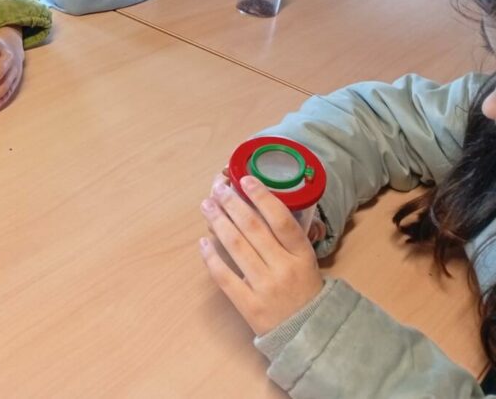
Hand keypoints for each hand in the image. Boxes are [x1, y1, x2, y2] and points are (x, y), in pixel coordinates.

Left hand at [199, 174, 323, 335]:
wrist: (308, 334)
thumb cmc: (304, 289)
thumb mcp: (305, 261)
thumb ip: (285, 237)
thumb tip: (254, 203)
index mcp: (302, 255)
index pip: (281, 220)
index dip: (263, 197)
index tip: (246, 179)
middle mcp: (284, 268)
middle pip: (253, 228)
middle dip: (232, 204)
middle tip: (217, 188)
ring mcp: (265, 287)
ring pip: (236, 247)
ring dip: (218, 222)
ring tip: (207, 206)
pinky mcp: (249, 305)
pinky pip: (224, 276)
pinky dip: (212, 257)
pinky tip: (203, 241)